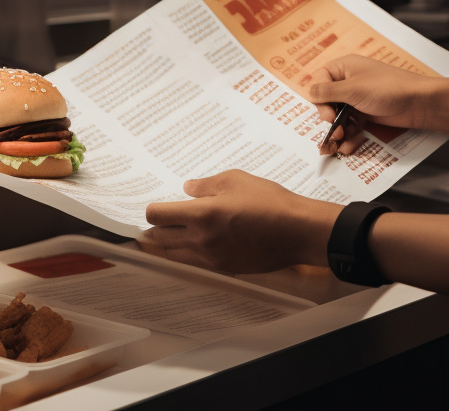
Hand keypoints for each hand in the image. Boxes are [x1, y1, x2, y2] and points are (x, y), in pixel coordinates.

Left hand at [143, 170, 340, 272]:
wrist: (296, 231)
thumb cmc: (269, 200)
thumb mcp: (235, 180)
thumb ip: (206, 185)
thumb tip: (188, 190)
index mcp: (202, 215)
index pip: (158, 217)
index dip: (151, 209)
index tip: (154, 204)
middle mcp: (201, 241)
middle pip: (161, 239)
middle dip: (156, 228)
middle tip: (158, 219)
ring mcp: (212, 258)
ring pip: (175, 255)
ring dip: (170, 243)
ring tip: (173, 231)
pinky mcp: (224, 268)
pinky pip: (195, 263)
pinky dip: (189, 253)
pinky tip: (197, 241)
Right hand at [309, 56, 442, 154]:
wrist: (417, 103)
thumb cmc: (386, 88)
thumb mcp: (353, 89)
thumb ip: (328, 92)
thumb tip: (309, 92)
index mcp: (344, 68)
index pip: (319, 81)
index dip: (319, 99)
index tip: (328, 114)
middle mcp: (348, 81)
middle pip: (327, 101)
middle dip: (329, 119)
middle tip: (335, 131)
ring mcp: (357, 98)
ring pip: (338, 116)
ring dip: (338, 130)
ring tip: (341, 142)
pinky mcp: (366, 113)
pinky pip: (350, 124)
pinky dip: (349, 135)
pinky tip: (349, 146)